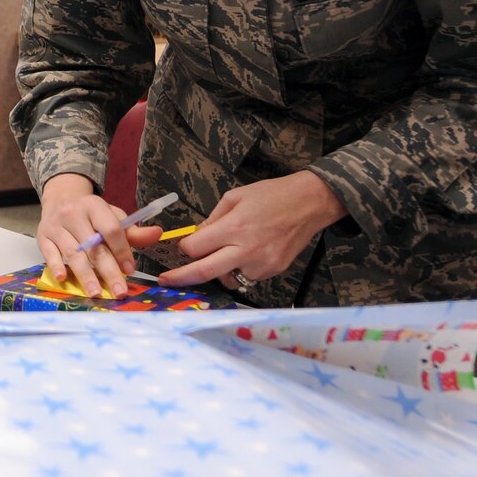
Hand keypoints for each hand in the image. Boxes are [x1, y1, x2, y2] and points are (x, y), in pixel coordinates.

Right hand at [34, 173, 162, 298]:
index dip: (122, 251)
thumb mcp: (112, 216)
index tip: (130, 270)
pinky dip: (56, 266)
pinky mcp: (43, 237)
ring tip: (96, 293)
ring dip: (85, 275)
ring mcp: (56, 226)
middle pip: (93, 246)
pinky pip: (49, 253)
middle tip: (119, 291)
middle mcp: (73, 214)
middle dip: (108, 271)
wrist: (60, 198)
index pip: (110, 229)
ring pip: (72, 253)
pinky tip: (63, 279)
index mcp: (94, 206)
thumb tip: (157, 234)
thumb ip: (132, 231)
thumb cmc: (90, 213)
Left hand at [156, 170, 345, 291]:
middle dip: (181, 278)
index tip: (180, 248)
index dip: (184, 249)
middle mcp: (246, 250)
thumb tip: (196, 236)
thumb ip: (213, 219)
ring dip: (216, 272)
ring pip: (227, 279)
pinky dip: (238, 271)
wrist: (310, 203)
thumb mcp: (235, 197)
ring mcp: (261, 264)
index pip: (195, 248)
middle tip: (166, 280)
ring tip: (220, 256)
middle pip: (204, 272)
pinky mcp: (273, 271)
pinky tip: (243, 256)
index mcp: (234, 227)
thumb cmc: (272, 195)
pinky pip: (246, 278)